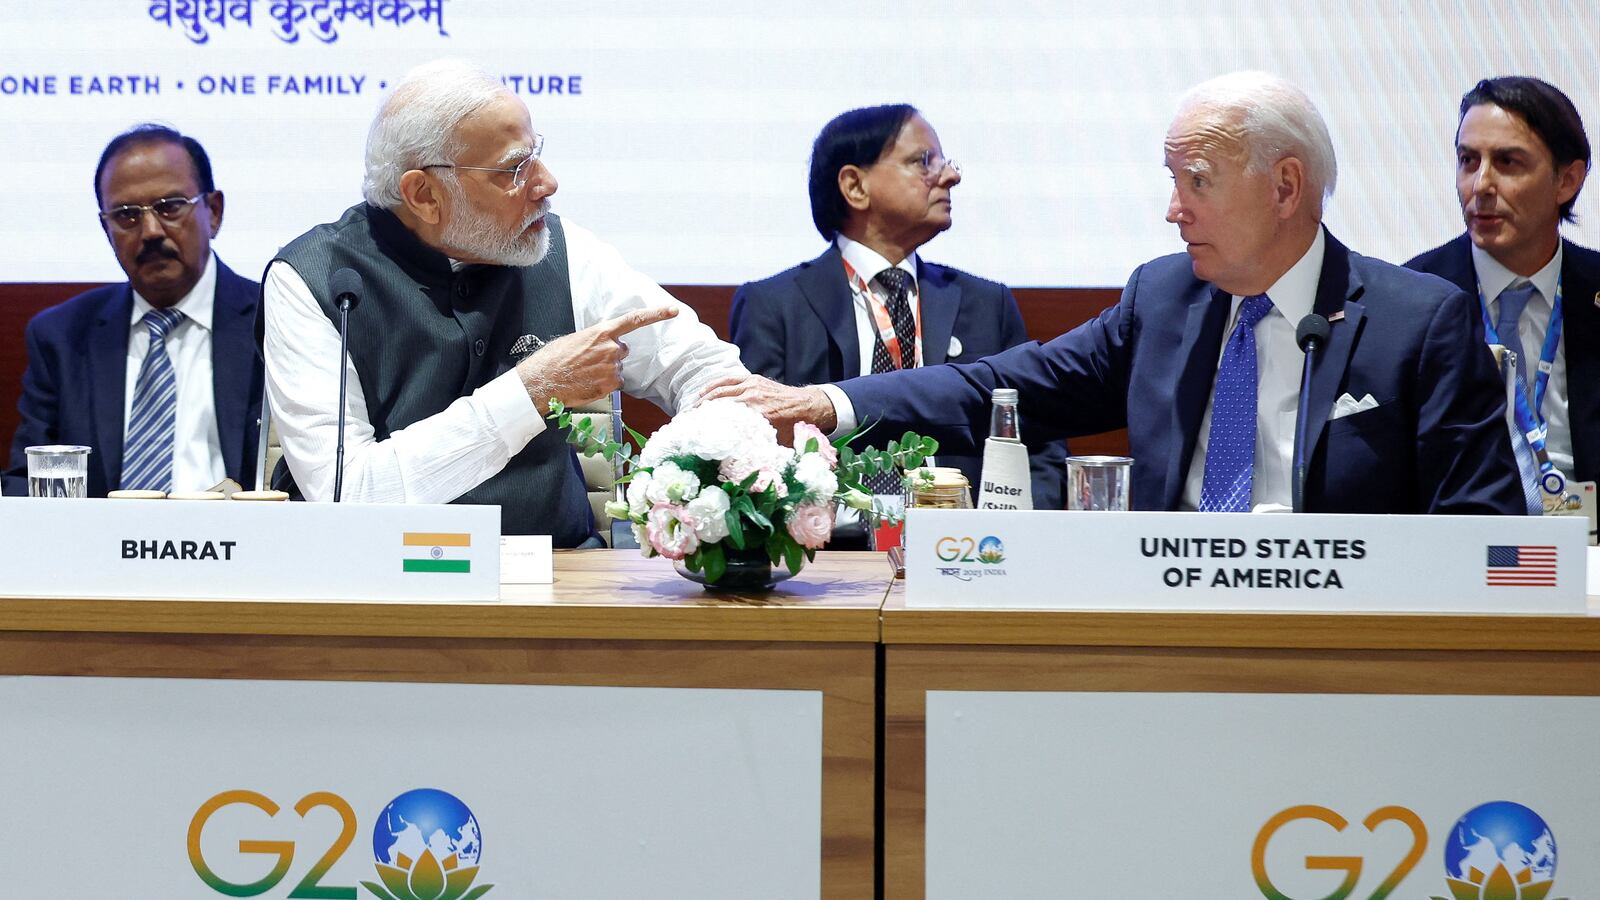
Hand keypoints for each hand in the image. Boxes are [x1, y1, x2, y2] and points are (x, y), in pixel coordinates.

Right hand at [518, 306, 678, 409]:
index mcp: (601, 332)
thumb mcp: (575, 340)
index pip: (634, 319)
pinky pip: (614, 384)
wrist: (542, 380)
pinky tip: (587, 383)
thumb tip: (602, 344)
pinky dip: (604, 385)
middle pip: (622, 351)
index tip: (673, 310)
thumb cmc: (554, 359)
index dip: (656, 314)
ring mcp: (612, 367)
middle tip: (589, 362)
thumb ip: (595, 339)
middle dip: (611, 356)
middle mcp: (611, 348)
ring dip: (605, 372)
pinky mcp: (611, 384)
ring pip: (617, 369)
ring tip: (584, 373)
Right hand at [697, 374, 837, 442]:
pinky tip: (701, 394)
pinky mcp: (752, 379)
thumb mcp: (777, 445)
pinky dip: (712, 387)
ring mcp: (752, 386)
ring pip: (720, 392)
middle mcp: (754, 399)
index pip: (726, 421)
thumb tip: (741, 471)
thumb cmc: (794, 429)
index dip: (708, 428)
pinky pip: (727, 381)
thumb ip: (759, 453)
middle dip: (699, 414)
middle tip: (685, 424)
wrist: (810, 406)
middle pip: (718, 405)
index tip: (693, 435)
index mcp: (760, 417)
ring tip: (689, 412)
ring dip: (701, 401)